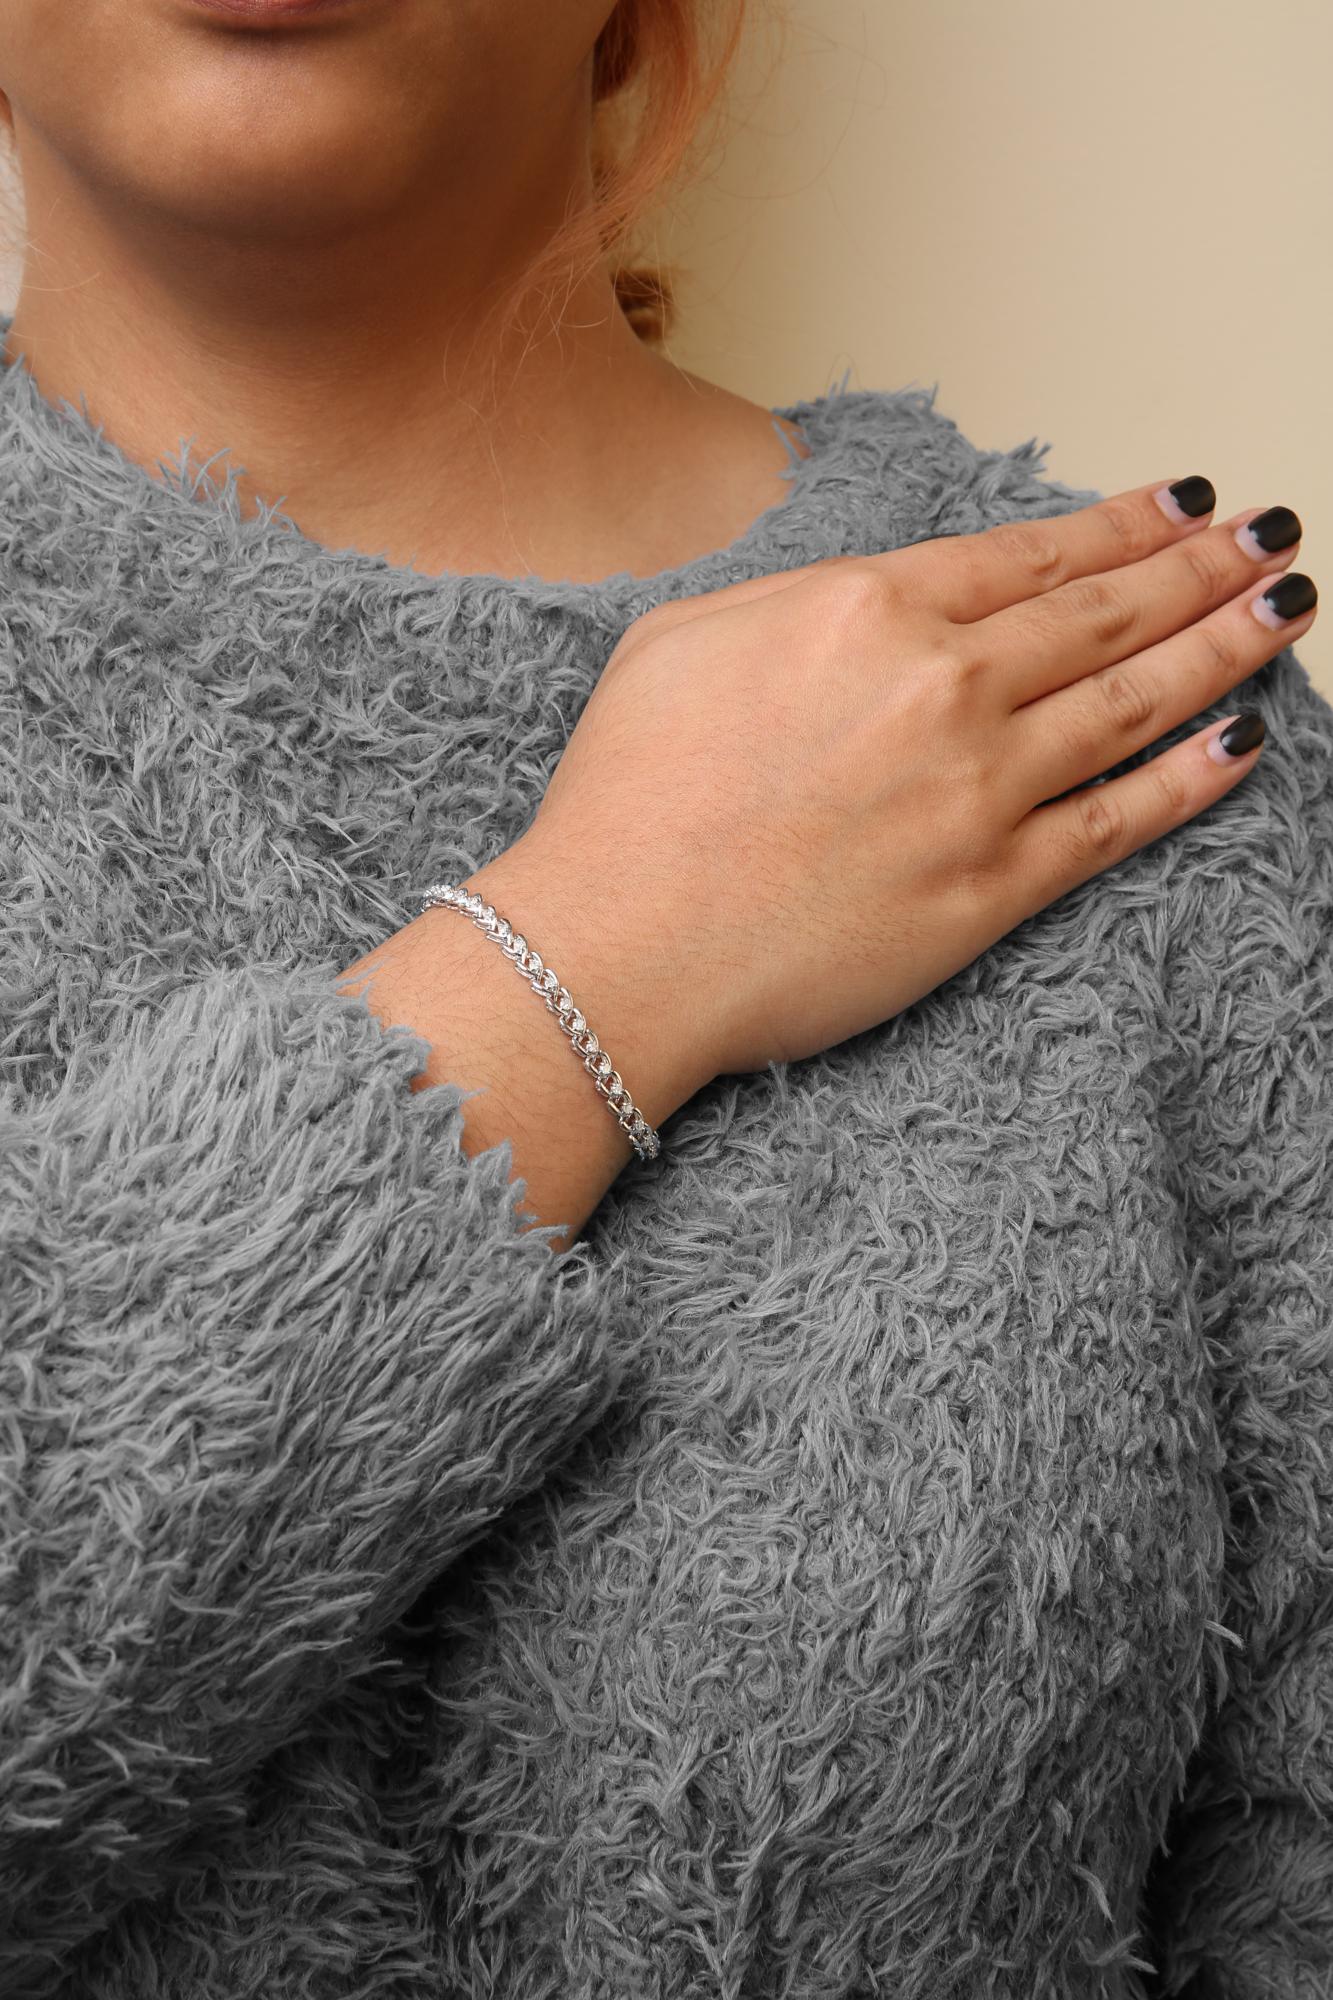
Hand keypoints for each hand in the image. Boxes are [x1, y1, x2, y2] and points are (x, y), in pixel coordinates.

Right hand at [519, 479, 1315, 1080]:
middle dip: (1203, 566)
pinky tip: (1242, 744)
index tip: (1180, 506)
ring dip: (1225, 645)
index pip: (1029, 553)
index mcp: (866, 611)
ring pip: (1134, 701)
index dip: (1119, 525)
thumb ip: (792, 600)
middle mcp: (942, 686)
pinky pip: (1117, 821)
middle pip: (1105, 611)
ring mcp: (977, 789)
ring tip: (1286, 606)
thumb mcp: (680, 642)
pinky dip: (1189, 779)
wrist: (617, 947)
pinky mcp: (991, 888)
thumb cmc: (625, 802)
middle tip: (1270, 535)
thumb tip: (867, 597)